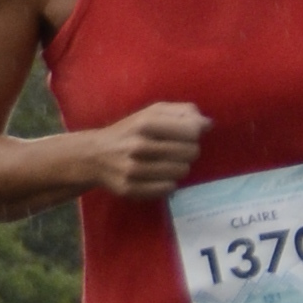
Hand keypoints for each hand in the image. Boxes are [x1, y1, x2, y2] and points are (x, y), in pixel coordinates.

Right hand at [83, 101, 207, 197]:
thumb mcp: (152, 113)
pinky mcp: (130, 189)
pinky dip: (168, 183)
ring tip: (166, 162)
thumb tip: (208, 123)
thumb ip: (182, 112)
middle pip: (191, 152)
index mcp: (146, 123)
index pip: (192, 131)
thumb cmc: (130, 131)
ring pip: (182, 172)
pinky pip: (168, 188)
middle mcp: (139, 146)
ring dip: (179, 167)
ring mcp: (134, 170)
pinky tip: (158, 176)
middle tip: (176, 150)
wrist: (94, 155)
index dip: (195, 133)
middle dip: (188, 150)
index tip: (187, 134)